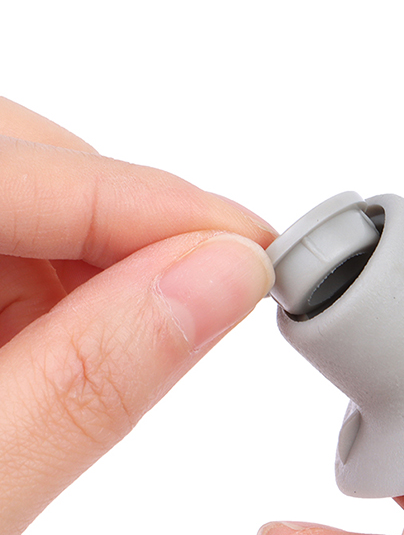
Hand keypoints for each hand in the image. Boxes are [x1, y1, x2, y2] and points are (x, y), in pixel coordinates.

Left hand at [0, 97, 274, 534]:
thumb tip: (219, 281)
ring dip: (102, 256)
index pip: (9, 176)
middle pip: (15, 156)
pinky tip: (73, 339)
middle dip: (128, 222)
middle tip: (209, 292)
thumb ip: (95, 378)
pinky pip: (11, 240)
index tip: (248, 245)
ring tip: (126, 340)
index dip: (148, 202)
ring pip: (23, 192)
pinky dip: (67, 281)